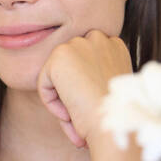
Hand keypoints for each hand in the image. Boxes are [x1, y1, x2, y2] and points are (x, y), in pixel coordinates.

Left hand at [36, 30, 132, 148]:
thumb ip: (91, 80)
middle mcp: (98, 38)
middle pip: (70, 67)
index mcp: (114, 46)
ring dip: (63, 98)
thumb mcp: (108, 91)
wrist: (115, 122)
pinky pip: (45, 83)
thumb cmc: (116, 116)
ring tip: (75, 118)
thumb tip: (73, 88)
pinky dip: (51, 103)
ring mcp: (79, 44)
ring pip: (57, 75)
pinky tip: (68, 114)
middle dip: (71, 92)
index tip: (91, 109)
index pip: (86, 63)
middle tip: (81, 116)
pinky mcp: (60, 55)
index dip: (85, 89)